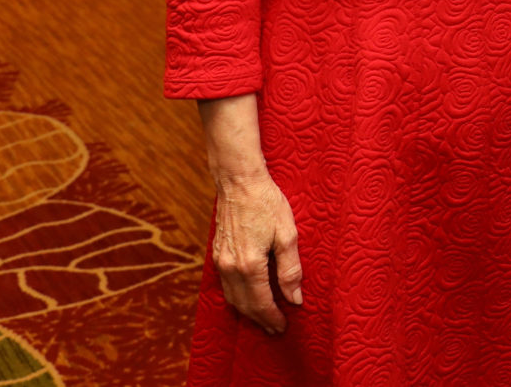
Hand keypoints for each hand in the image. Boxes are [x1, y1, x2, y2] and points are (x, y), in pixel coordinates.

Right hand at [210, 171, 302, 333]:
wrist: (239, 181)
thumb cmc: (266, 203)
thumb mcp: (287, 234)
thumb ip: (290, 270)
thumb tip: (294, 299)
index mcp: (249, 265)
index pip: (261, 302)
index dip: (273, 318)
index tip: (284, 327)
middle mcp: (229, 267)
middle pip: (244, 305)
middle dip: (260, 319)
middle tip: (275, 329)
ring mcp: (219, 261)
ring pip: (232, 297)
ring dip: (247, 311)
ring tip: (263, 318)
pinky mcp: (217, 253)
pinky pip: (225, 285)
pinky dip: (237, 297)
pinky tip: (247, 297)